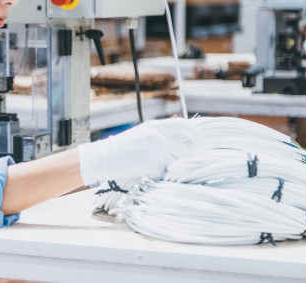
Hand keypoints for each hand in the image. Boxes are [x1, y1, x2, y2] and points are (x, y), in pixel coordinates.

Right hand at [78, 118, 203, 186]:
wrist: (102, 157)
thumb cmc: (121, 150)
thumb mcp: (142, 136)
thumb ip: (160, 139)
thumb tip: (184, 150)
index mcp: (156, 126)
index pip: (183, 126)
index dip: (196, 135)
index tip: (203, 144)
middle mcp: (158, 136)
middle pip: (185, 151)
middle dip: (185, 163)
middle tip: (181, 169)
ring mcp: (156, 150)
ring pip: (176, 166)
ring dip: (170, 172)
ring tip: (156, 172)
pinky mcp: (153, 164)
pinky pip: (164, 176)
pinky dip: (158, 179)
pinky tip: (146, 175)